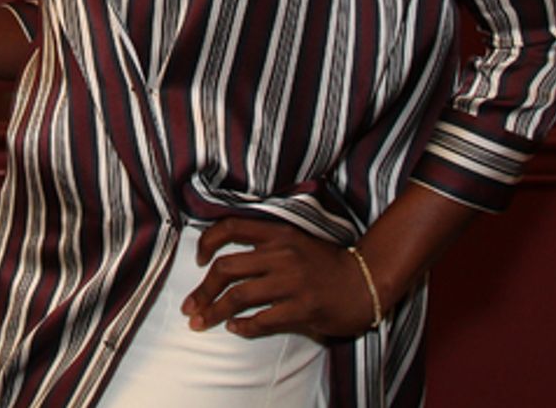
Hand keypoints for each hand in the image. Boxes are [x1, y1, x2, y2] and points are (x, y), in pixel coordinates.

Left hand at [180, 218, 376, 339]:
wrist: (366, 281)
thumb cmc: (325, 263)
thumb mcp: (295, 241)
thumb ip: (264, 245)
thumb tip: (223, 257)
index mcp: (278, 233)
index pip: (231, 227)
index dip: (208, 242)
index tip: (199, 260)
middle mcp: (282, 254)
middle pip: (227, 268)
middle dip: (203, 290)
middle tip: (190, 306)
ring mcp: (293, 281)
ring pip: (239, 296)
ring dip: (214, 311)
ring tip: (201, 321)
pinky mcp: (304, 308)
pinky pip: (263, 319)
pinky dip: (243, 326)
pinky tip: (235, 327)